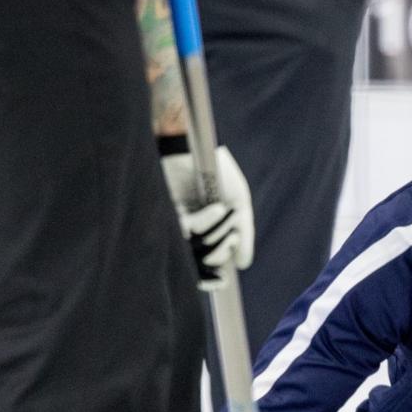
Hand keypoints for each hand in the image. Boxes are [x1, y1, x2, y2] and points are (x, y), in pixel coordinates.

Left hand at [160, 145, 254, 273]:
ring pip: (195, 247)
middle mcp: (191, 229)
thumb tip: (242, 264)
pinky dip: (204, 222)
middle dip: (219, 254)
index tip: (228, 265)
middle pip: (201, 259)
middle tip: (232, 238)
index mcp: (208, 231)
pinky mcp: (168, 212)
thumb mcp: (239, 204)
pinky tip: (217, 209)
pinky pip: (185, 230)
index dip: (218, 265)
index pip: (209, 260)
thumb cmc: (219, 171)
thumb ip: (244, 233)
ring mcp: (178, 221)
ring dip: (214, 237)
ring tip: (224, 216)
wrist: (199, 146)